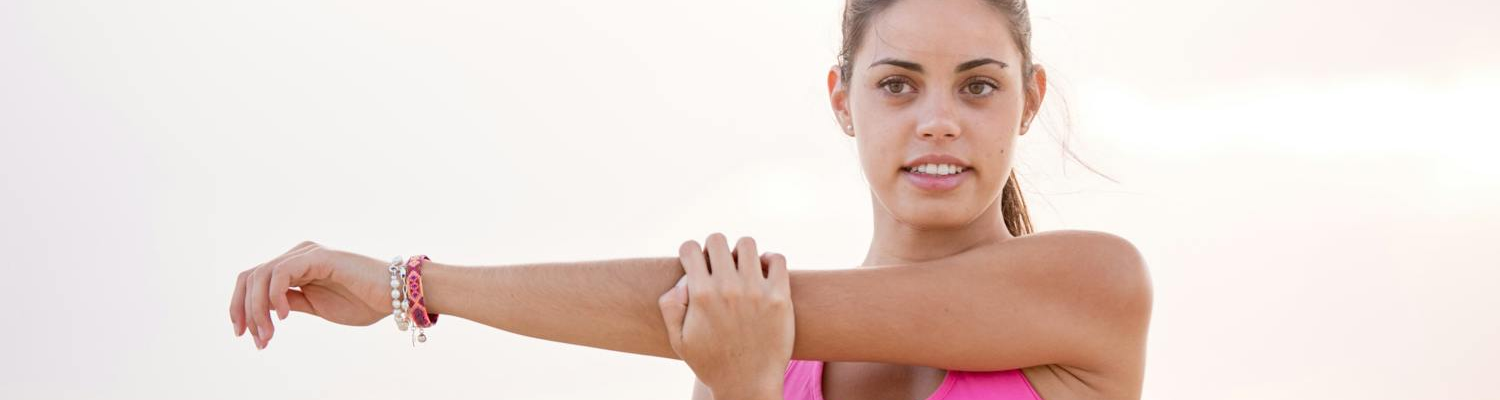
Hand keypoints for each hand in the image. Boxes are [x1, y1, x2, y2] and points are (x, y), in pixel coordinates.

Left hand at [228, 241, 394, 349]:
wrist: (397, 296)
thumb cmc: (363, 302)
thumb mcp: (316, 307)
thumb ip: (290, 303)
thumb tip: (261, 312)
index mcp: (295, 266)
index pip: (253, 280)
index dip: (240, 308)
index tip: (244, 336)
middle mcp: (297, 255)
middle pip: (249, 277)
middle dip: (244, 311)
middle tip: (256, 340)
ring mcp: (306, 253)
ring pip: (260, 276)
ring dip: (258, 310)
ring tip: (269, 335)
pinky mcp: (318, 256)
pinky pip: (281, 273)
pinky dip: (275, 297)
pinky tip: (286, 316)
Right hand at [657, 233, 793, 399]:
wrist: (747, 385)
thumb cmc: (712, 363)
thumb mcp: (679, 340)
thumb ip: (670, 306)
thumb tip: (683, 280)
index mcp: (700, 295)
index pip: (690, 248)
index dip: (690, 253)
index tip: (697, 265)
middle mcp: (727, 288)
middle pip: (717, 239)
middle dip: (714, 249)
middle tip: (719, 267)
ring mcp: (756, 291)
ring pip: (747, 243)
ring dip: (742, 252)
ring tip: (743, 269)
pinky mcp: (780, 297)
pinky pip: (777, 259)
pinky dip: (770, 260)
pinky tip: (764, 273)